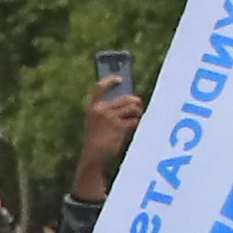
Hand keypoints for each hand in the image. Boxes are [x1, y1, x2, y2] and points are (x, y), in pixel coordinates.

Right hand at [69, 89, 146, 203]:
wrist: (94, 154)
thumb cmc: (98, 137)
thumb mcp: (98, 121)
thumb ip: (109, 109)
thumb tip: (129, 100)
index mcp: (93, 107)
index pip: (100, 87)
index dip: (110, 81)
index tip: (120, 79)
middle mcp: (101, 110)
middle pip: (125, 98)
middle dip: (135, 101)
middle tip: (138, 105)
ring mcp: (110, 118)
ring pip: (132, 107)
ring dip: (138, 111)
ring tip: (137, 116)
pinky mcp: (118, 127)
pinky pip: (134, 120)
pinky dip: (136, 122)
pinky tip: (134, 126)